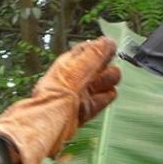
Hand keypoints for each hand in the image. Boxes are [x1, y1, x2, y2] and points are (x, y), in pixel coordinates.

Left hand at [0, 37, 120, 163]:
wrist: (48, 122)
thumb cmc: (59, 92)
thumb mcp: (78, 68)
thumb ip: (94, 54)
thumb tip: (109, 41)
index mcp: (68, 66)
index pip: (86, 52)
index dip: (100, 49)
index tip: (112, 48)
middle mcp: (71, 81)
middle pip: (93, 70)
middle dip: (105, 68)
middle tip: (113, 69)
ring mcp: (75, 98)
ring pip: (96, 87)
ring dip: (106, 83)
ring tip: (114, 80)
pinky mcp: (79, 113)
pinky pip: (94, 104)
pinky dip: (103, 99)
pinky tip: (111, 95)